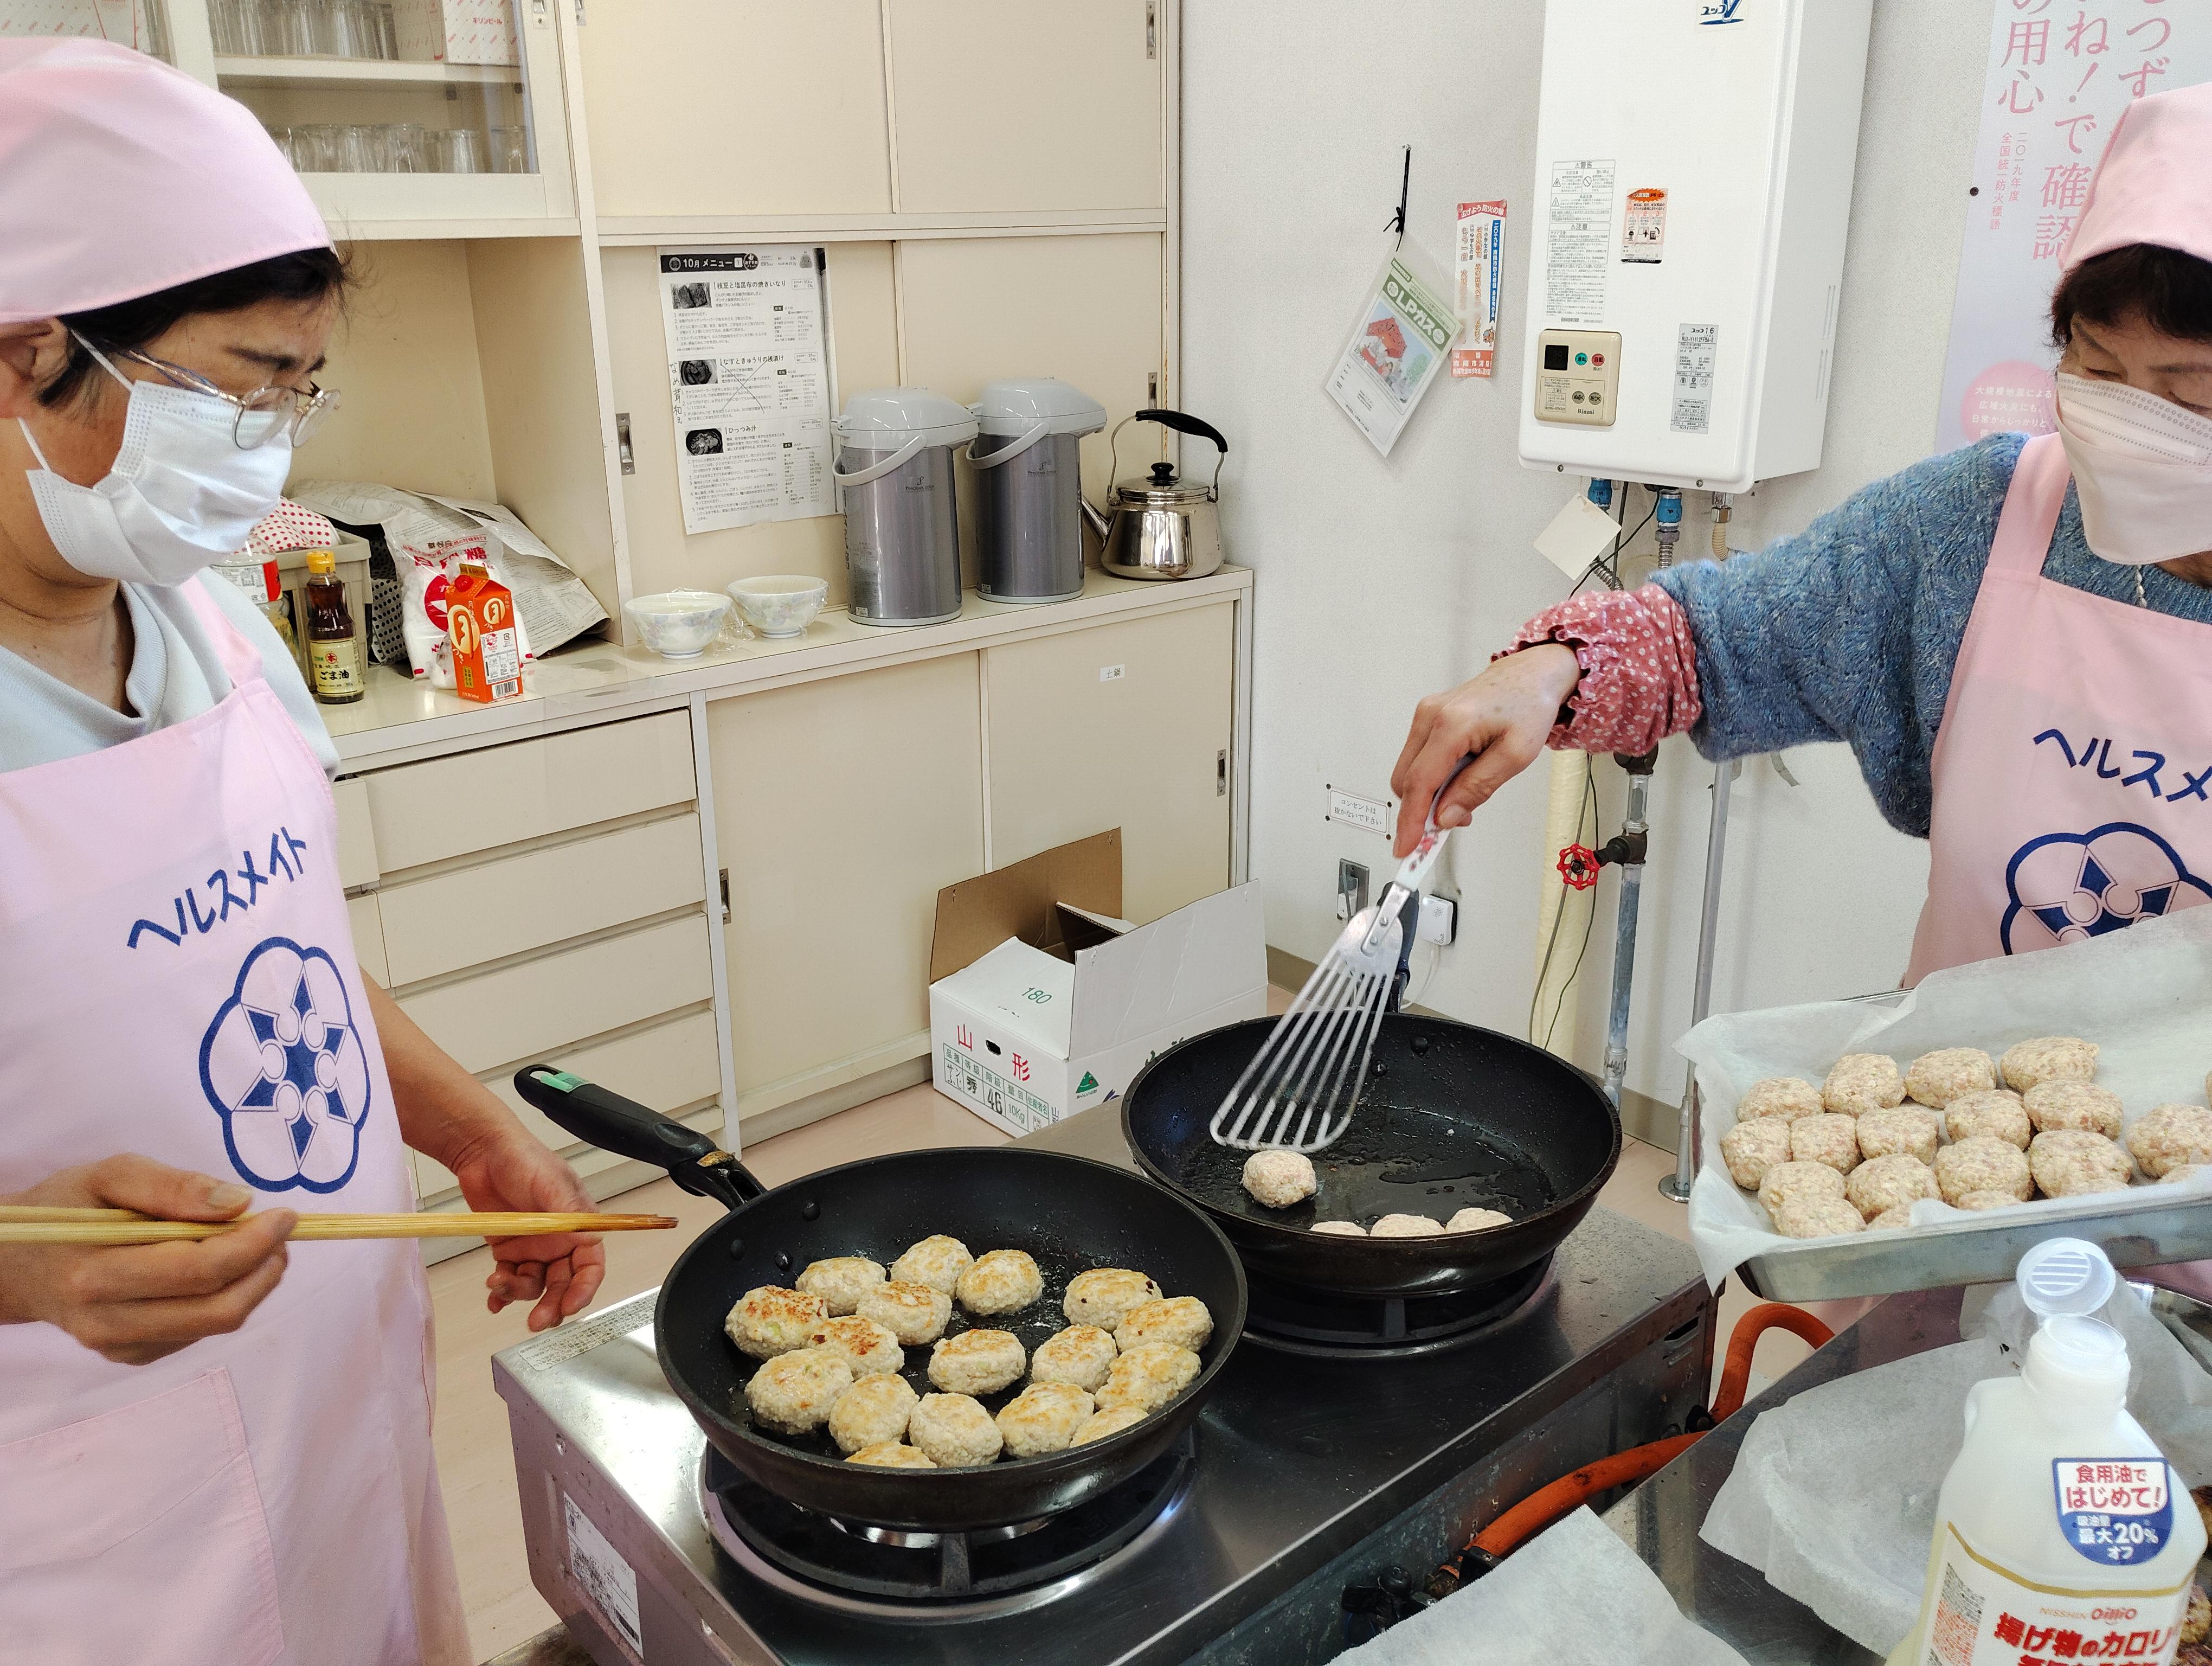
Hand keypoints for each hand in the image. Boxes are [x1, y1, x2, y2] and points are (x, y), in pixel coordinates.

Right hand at [0, 1155, 294, 1365]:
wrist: (20, 1263)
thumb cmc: (67, 1209)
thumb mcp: (110, 1175)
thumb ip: (171, 1185)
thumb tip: (238, 1203)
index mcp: (94, 1274)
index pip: (197, 1270)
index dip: (253, 1243)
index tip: (285, 1215)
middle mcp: (106, 1322)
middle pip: (216, 1309)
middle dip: (265, 1269)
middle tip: (283, 1234)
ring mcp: (119, 1346)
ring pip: (214, 1324)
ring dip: (254, 1284)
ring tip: (260, 1246)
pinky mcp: (132, 1355)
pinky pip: (198, 1332)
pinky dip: (224, 1298)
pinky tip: (218, 1269)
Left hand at [446, 1125, 605, 1331]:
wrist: (483, 1151)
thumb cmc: (524, 1158)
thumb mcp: (551, 1182)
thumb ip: (570, 1212)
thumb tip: (592, 1239)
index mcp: (577, 1225)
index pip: (590, 1265)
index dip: (585, 1288)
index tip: (571, 1305)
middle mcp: (558, 1241)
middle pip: (563, 1283)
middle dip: (553, 1304)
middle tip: (538, 1320)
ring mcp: (532, 1247)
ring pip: (534, 1285)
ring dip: (520, 1294)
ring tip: (499, 1285)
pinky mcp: (507, 1249)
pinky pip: (508, 1279)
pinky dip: (501, 1293)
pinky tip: (493, 1298)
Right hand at [1390, 644, 1580, 856]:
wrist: (1530, 674)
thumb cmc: (1528, 706)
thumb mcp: (1515, 755)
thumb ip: (1477, 788)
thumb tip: (1446, 816)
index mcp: (1452, 723)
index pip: (1420, 782)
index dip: (1411, 820)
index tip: (1406, 847)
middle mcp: (1430, 715)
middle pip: (1406, 780)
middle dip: (1423, 809)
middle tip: (1454, 821)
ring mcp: (1425, 714)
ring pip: (1409, 772)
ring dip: (1430, 793)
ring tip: (1466, 791)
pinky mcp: (1427, 718)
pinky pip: (1418, 759)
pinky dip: (1433, 778)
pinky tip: (1459, 776)